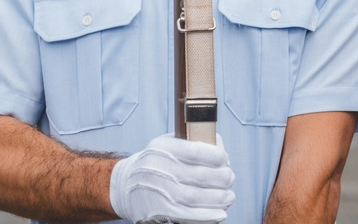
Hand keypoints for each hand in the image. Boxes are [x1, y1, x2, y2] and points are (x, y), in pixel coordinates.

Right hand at [109, 133, 235, 223]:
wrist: (127, 185)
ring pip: (196, 197)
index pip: (195, 151)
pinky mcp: (160, 210)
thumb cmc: (156, 162)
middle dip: (221, 179)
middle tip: (230, 179)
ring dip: (218, 199)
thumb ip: (191, 142)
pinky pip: (187, 215)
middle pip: (199, 176)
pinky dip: (207, 216)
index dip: (216, 156)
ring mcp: (158, 190)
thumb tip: (220, 149)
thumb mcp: (167, 144)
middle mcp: (158, 168)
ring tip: (229, 196)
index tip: (225, 160)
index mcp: (162, 147)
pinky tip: (220, 213)